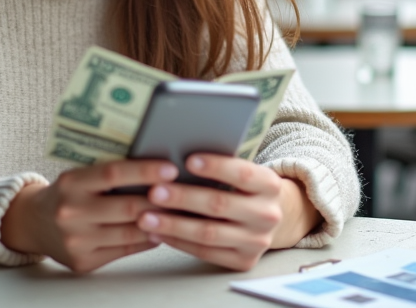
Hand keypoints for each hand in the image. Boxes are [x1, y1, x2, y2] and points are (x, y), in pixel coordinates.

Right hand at [0, 159, 177, 272]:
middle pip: (127, 207)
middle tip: (184, 193)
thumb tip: (157, 171)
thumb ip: (110, 173)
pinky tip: (160, 230)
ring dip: (159, 223)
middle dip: (160, 200)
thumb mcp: (79, 175)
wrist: (33, 222)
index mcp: (71, 183)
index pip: (113, 174)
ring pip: (130, 232)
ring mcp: (77, 240)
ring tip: (179, 213)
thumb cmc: (67, 192)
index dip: (145, 171)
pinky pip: (125, 250)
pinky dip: (146, 240)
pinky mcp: (83, 261)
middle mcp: (71, 212)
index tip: (171, 169)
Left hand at [135, 155, 319, 270]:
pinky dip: (178, 242)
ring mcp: (257, 241)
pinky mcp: (244, 261)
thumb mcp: (242, 172)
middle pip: (219, 205)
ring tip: (146, 217)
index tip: (188, 161)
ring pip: (209, 233)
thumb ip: (220, 165)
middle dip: (183, 198)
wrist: (268, 218)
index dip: (216, 167)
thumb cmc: (243, 187)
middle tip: (154, 191)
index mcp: (270, 185)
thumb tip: (176, 154)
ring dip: (173, 225)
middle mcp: (268, 215)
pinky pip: (206, 253)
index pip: (243, 174)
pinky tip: (157, 234)